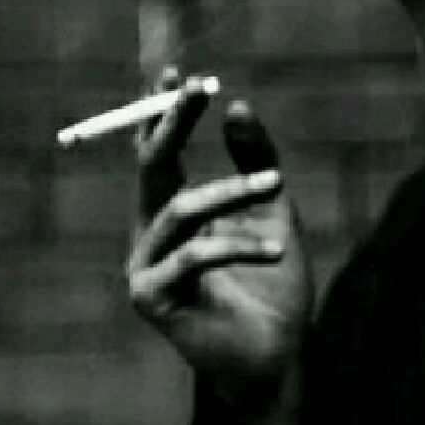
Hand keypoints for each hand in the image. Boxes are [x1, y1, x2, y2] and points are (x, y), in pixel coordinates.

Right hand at [127, 67, 314, 405]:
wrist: (278, 351)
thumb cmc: (273, 278)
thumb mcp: (273, 208)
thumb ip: (256, 159)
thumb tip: (239, 104)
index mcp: (172, 209)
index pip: (159, 151)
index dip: (162, 112)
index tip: (177, 73)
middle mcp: (150, 232)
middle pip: (152, 166)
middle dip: (174, 123)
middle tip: (200, 88)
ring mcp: (145, 265)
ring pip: (184, 206)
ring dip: (234, 190)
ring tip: (276, 185)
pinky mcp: (152, 298)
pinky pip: (198, 254)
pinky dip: (243, 245)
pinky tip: (279, 252)